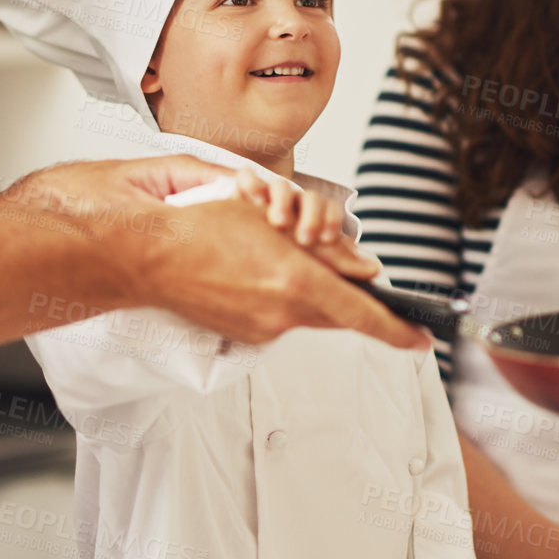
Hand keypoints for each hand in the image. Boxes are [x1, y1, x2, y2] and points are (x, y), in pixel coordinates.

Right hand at [19, 161, 423, 348]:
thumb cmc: (194, 223)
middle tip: (353, 274)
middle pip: (337, 314)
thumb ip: (324, 249)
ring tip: (279, 255)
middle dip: (349, 296)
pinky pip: (278, 317)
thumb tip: (361, 267)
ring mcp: (259, 329)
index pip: (363, 316)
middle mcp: (280, 316)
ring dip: (307, 290)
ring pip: (307, 312)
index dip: (398, 330)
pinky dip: (278, 296)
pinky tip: (253, 271)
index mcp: (294, 285)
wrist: (138, 253)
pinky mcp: (239, 333)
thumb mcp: (269, 220)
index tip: (421, 337)